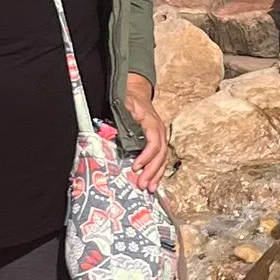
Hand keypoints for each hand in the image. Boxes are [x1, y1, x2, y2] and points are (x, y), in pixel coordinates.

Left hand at [123, 76, 169, 190]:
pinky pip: (161, 158)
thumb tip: (116, 132)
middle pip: (161, 154)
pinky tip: (153, 182)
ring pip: (163, 158)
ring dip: (157, 174)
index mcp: (152, 122)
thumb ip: (122, 117)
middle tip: (143, 184)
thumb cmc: (130, 99)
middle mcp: (160, 130)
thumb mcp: (124, 104)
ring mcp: (161, 136)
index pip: (154, 142)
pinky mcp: (158, 142)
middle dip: (152, 171)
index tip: (136, 167)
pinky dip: (158, 171)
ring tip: (150, 187)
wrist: (137, 92)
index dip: (146, 156)